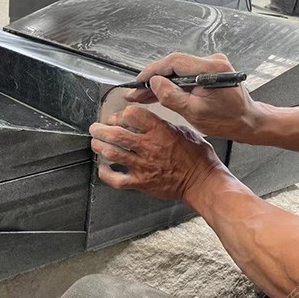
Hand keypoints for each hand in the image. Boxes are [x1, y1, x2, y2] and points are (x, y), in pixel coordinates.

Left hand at [89, 106, 226, 201]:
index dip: (120, 114)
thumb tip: (146, 119)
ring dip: (99, 146)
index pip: (132, 115)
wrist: (202, 182)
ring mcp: (143, 166)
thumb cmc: (197, 158)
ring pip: (112, 153)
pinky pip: (116, 179)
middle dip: (100, 129)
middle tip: (95, 128)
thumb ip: (163, 124)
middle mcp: (149, 147)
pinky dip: (105, 173)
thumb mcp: (184, 131)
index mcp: (160, 131)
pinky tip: (103, 167)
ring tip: (95, 143)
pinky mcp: (141, 183)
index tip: (117, 118)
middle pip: (116, 134)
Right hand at [125, 53, 262, 143]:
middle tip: (135, 91)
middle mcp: (212, 62)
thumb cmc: (226, 120)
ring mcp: (211, 65)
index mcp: (211, 69)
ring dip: (160, 82)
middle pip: (174, 65)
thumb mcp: (194, 112)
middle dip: (153, 78)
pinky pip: (184, 75)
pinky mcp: (208, 71)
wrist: (247, 121)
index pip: (174, 62)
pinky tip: (156, 92)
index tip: (138, 81)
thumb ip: (172, 96)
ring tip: (141, 94)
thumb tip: (154, 83)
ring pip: (177, 70)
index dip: (153, 71)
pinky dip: (171, 84)